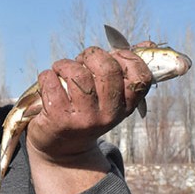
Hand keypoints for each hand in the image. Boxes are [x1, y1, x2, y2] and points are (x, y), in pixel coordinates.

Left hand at [25, 45, 151, 193]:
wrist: (62, 149)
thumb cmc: (87, 113)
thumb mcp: (110, 98)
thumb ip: (125, 71)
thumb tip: (147, 44)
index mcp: (126, 106)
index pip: (140, 77)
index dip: (126, 57)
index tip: (111, 56)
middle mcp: (108, 114)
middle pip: (107, 69)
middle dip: (91, 55)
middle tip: (80, 61)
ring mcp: (83, 118)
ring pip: (78, 73)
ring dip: (65, 64)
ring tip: (60, 70)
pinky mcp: (58, 118)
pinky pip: (51, 81)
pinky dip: (47, 75)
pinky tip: (48, 81)